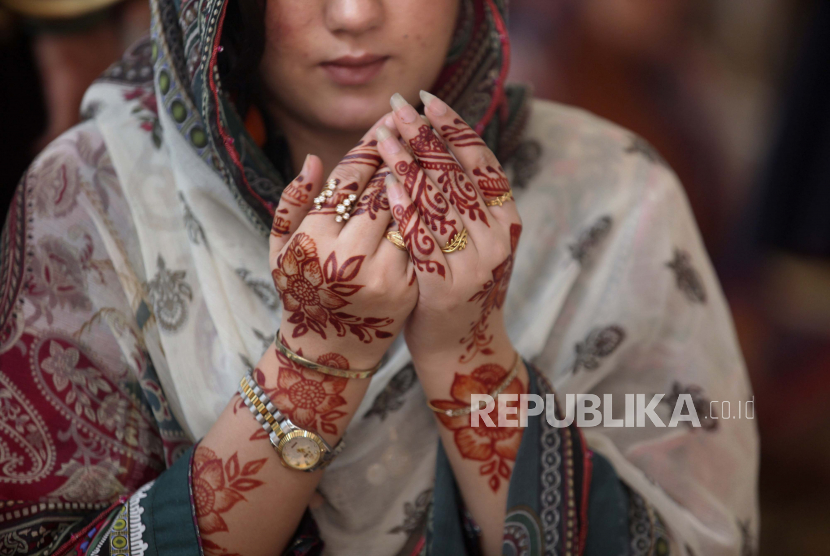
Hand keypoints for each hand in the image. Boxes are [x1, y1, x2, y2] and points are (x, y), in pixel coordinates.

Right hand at [269, 116, 416, 370]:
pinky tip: (437, 186)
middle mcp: (349, 259)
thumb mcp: (280, 249)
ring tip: (429, 147)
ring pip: (410, 212)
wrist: (332, 348)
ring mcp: (384, 276)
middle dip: (400, 154)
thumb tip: (314, 160)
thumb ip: (292, 203)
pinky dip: (430, 209)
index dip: (369, 146)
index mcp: (315, 242)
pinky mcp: (409, 289)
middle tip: (413, 125)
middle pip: (384, 191)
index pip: (348, 181)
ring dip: (421, 176)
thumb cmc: (300, 291)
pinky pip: (423, 238)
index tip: (385, 122)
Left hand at [376, 92, 521, 371]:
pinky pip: (422, 238)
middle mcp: (497, 239)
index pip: (482, 163)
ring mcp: (474, 264)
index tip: (429, 100)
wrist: (464, 353)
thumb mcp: (479, 245)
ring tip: (384, 133)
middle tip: (398, 106)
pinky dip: (405, 206)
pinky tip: (387, 181)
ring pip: (440, 201)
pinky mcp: (447, 287)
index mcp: (507, 222)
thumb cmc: (462, 292)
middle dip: (426, 136)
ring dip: (409, 162)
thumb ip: (472, 205)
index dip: (455, 128)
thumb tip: (449, 149)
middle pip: (458, 175)